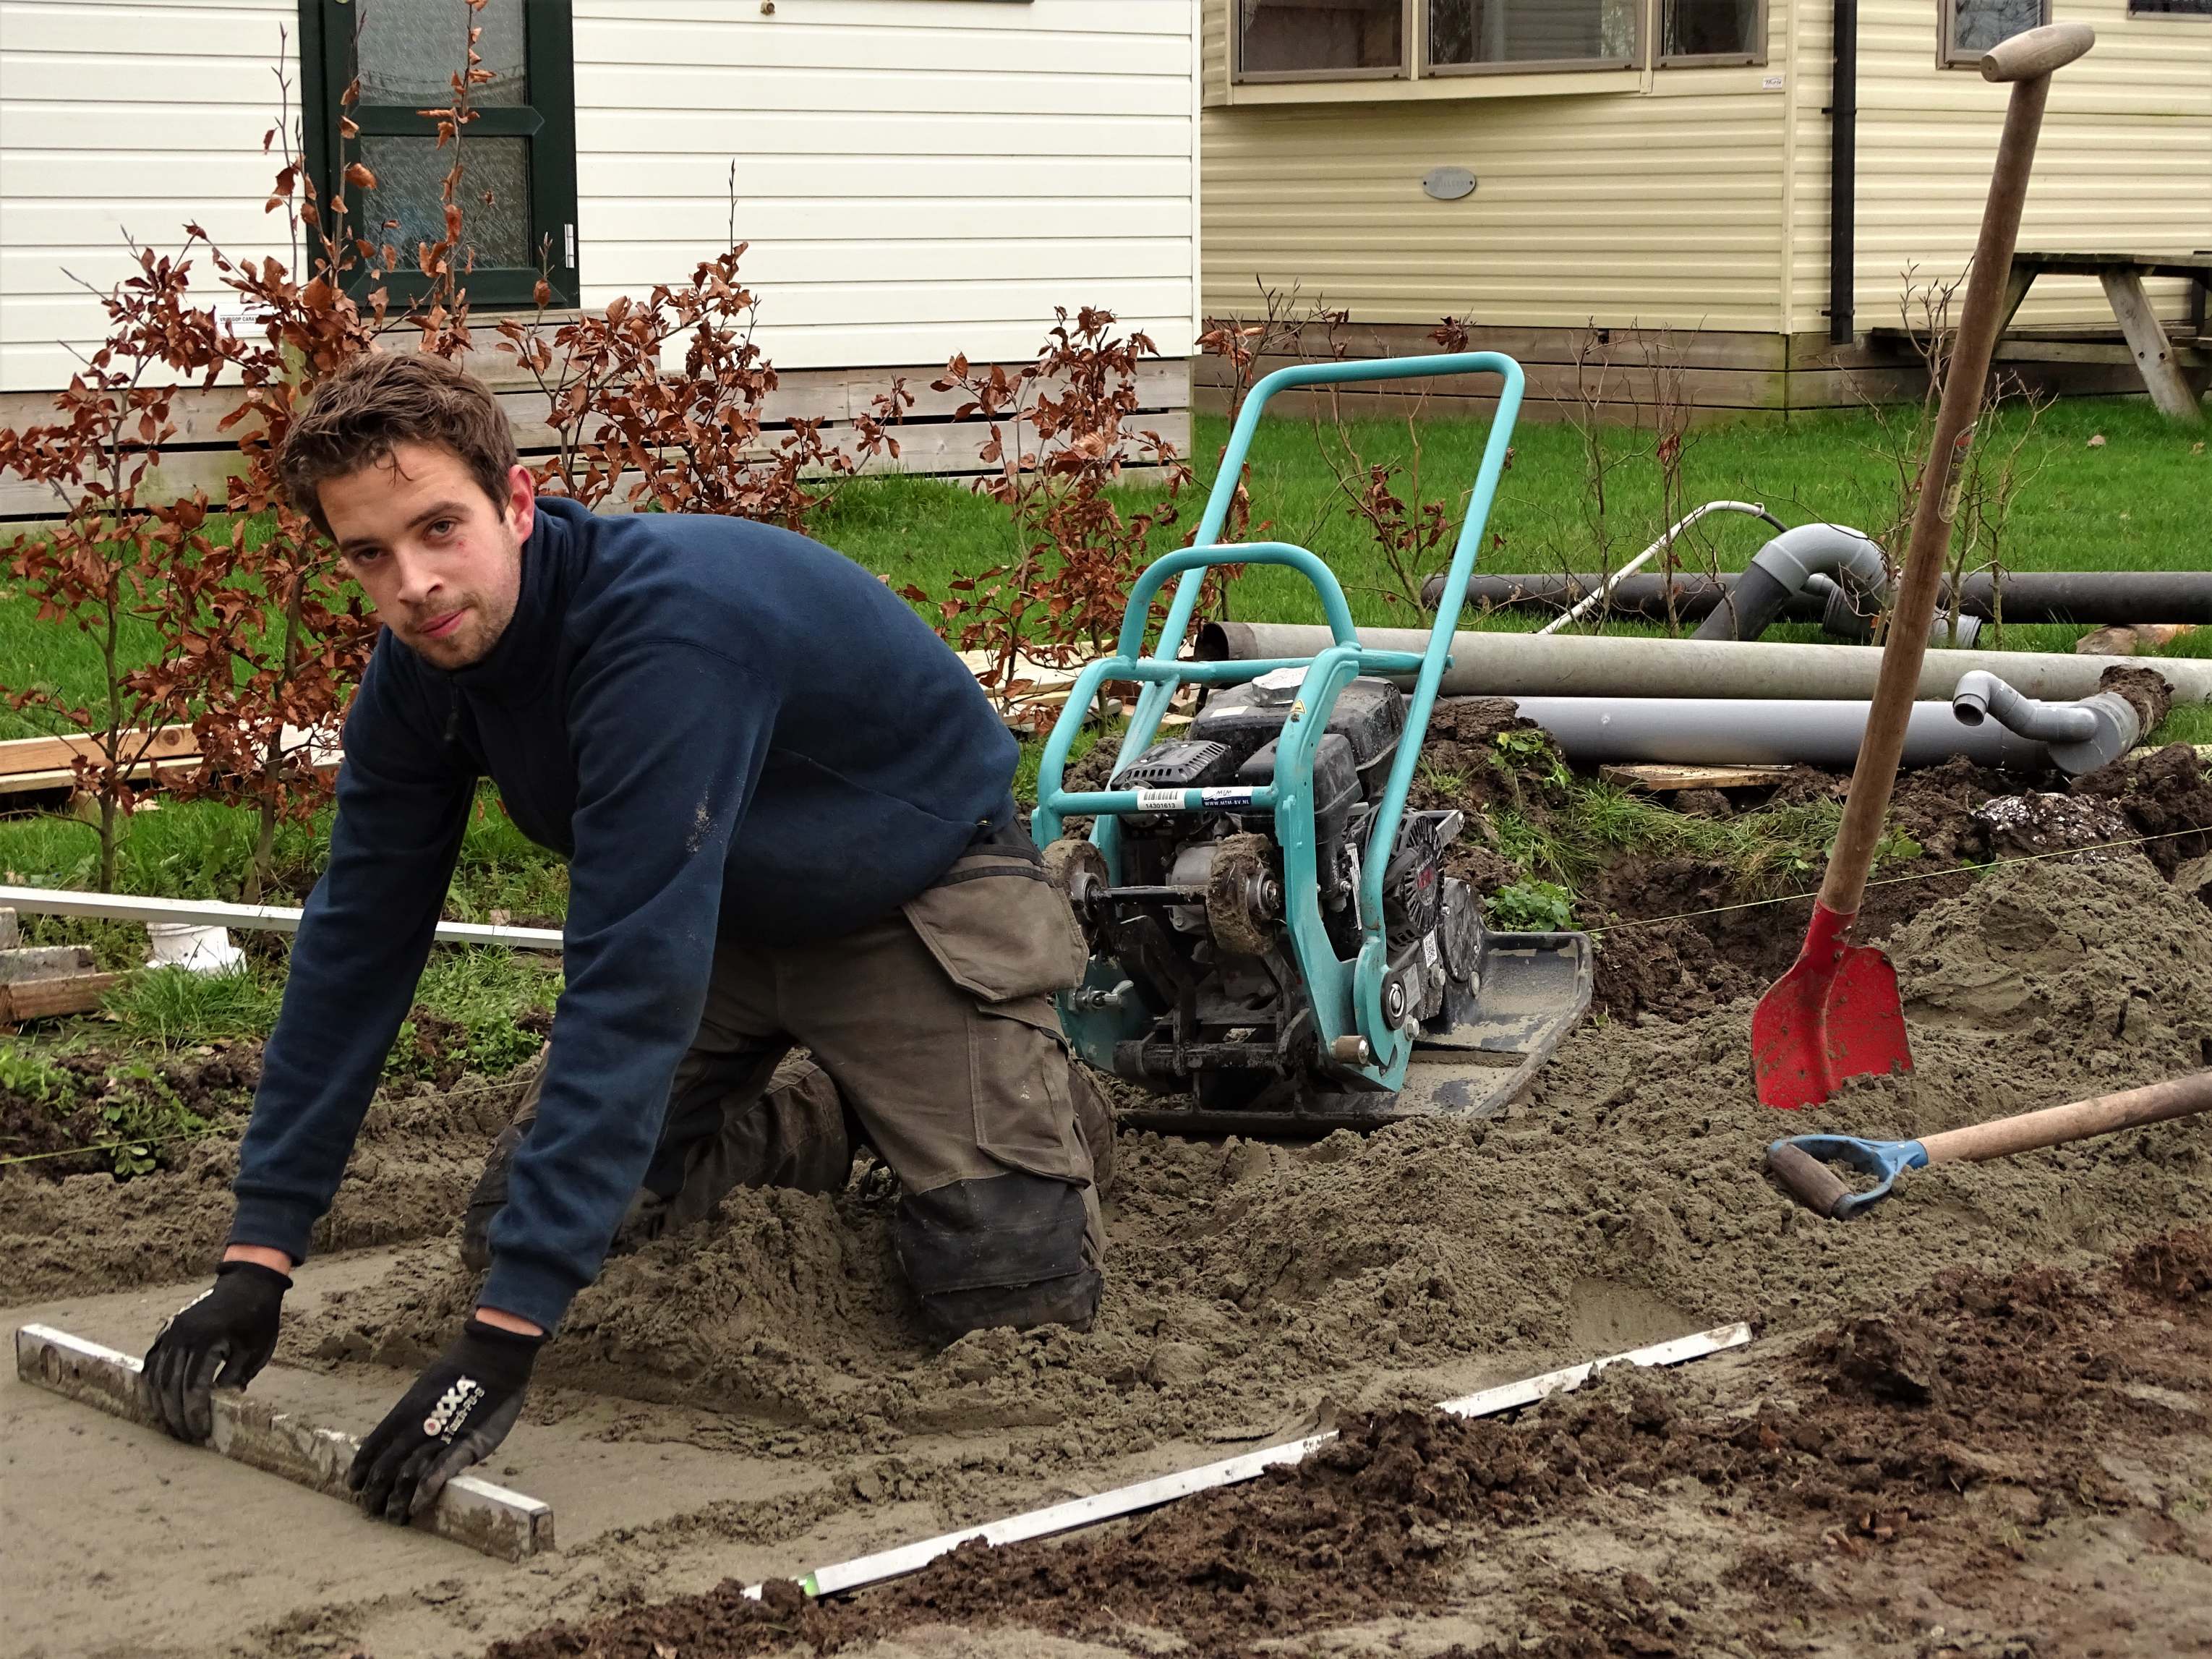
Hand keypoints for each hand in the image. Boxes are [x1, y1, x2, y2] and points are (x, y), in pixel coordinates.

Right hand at [141, 1260, 290, 1441]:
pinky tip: (158, 1403)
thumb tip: (218, 1408)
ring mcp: (171, 1332)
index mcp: (207, 1339)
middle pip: (169, 1386)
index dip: (195, 1413)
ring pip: (156, 1377)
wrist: (248, 1282)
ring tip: (173, 1426)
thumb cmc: (257, 1316)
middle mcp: (182, 1336)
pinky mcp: (167, 1331)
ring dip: (161, 1405)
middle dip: (177, 1415)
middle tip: (187, 1437)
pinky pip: (151, 1363)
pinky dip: (152, 1385)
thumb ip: (235, 1378)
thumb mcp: (255, 1350)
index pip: (193, 1386)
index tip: (201, 1433)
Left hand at [346, 1318, 542, 1522]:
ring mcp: (440, 1437)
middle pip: (385, 1467)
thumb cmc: (463, 1368)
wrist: (494, 1356)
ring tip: (393, 1517)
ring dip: (396, 1499)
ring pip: (407, 1475)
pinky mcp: (467, 1445)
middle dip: (374, 1492)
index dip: (360, 1470)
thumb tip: (401, 1430)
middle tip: (370, 1510)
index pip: (372, 1447)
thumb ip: (415, 1413)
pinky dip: (425, 1491)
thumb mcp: (427, 1387)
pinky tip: (416, 1506)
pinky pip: (440, 1472)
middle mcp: (416, 1427)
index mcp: (405, 1412)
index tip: (353, 1486)